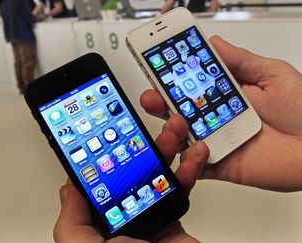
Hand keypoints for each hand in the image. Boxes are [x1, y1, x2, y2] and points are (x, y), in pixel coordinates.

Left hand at [53, 115, 208, 241]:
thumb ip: (71, 217)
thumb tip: (69, 185)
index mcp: (99, 218)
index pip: (101, 178)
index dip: (105, 153)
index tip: (109, 129)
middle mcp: (125, 212)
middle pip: (133, 168)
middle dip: (141, 143)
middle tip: (146, 124)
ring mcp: (151, 214)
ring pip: (160, 172)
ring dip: (168, 148)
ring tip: (173, 129)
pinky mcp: (175, 218)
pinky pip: (183, 188)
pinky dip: (190, 169)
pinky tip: (192, 154)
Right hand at [141, 36, 301, 191]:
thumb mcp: (273, 76)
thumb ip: (241, 61)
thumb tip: (213, 43)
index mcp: (223, 93)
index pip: (188, 83)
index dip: (170, 76)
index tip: (156, 67)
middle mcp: (214, 117)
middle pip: (175, 110)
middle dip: (158, 102)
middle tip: (154, 97)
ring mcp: (214, 141)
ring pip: (179, 138)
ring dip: (169, 130)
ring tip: (177, 123)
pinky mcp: (218, 165)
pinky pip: (193, 167)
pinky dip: (187, 162)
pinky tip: (197, 150)